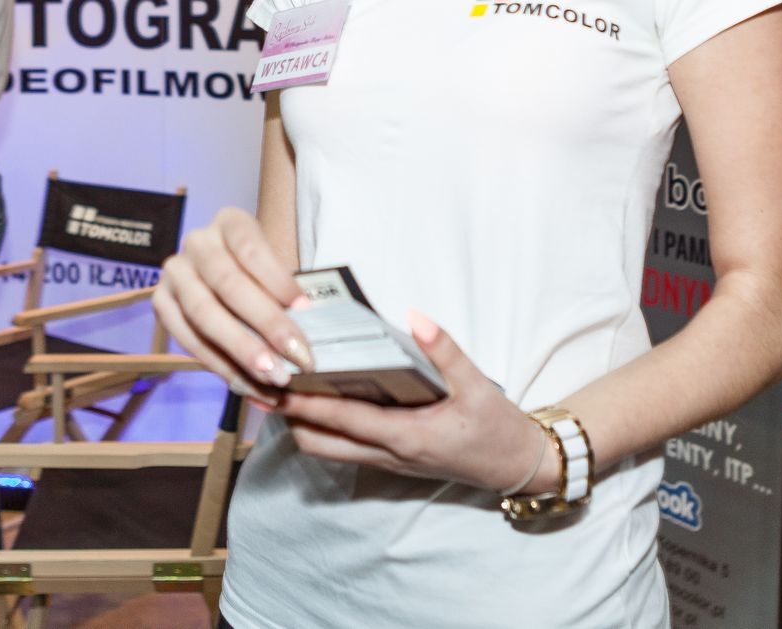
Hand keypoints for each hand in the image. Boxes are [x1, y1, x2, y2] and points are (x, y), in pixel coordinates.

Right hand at [153, 207, 310, 403]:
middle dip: (266, 324)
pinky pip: (189, 339)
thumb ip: (286, 294)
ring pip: (205, 314)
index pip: (252, 249)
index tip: (306, 309)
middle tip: (297, 356)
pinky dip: (220, 365)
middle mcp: (197, 242)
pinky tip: (246, 384)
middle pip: (229, 284)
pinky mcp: (161, 303)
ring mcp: (174, 272)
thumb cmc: (259, 275)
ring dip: (241, 350)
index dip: (278, 279)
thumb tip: (312, 327)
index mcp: (230, 222)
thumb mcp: (273, 270)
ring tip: (273, 376)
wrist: (222, 279)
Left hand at [275, 311, 552, 492]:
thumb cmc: (495, 427)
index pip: (344, 419)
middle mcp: (388, 454)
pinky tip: (320, 399)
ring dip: (303, 423)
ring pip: (327, 449)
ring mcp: (386, 461)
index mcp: (406, 436)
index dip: (308, 403)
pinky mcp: (389, 460)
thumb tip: (414, 317)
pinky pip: (343, 447)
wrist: (513, 466)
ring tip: (286, 388)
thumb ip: (444, 351)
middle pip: (319, 443)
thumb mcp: (476, 385)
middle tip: (268, 382)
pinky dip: (323, 427)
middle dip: (290, 416)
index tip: (279, 383)